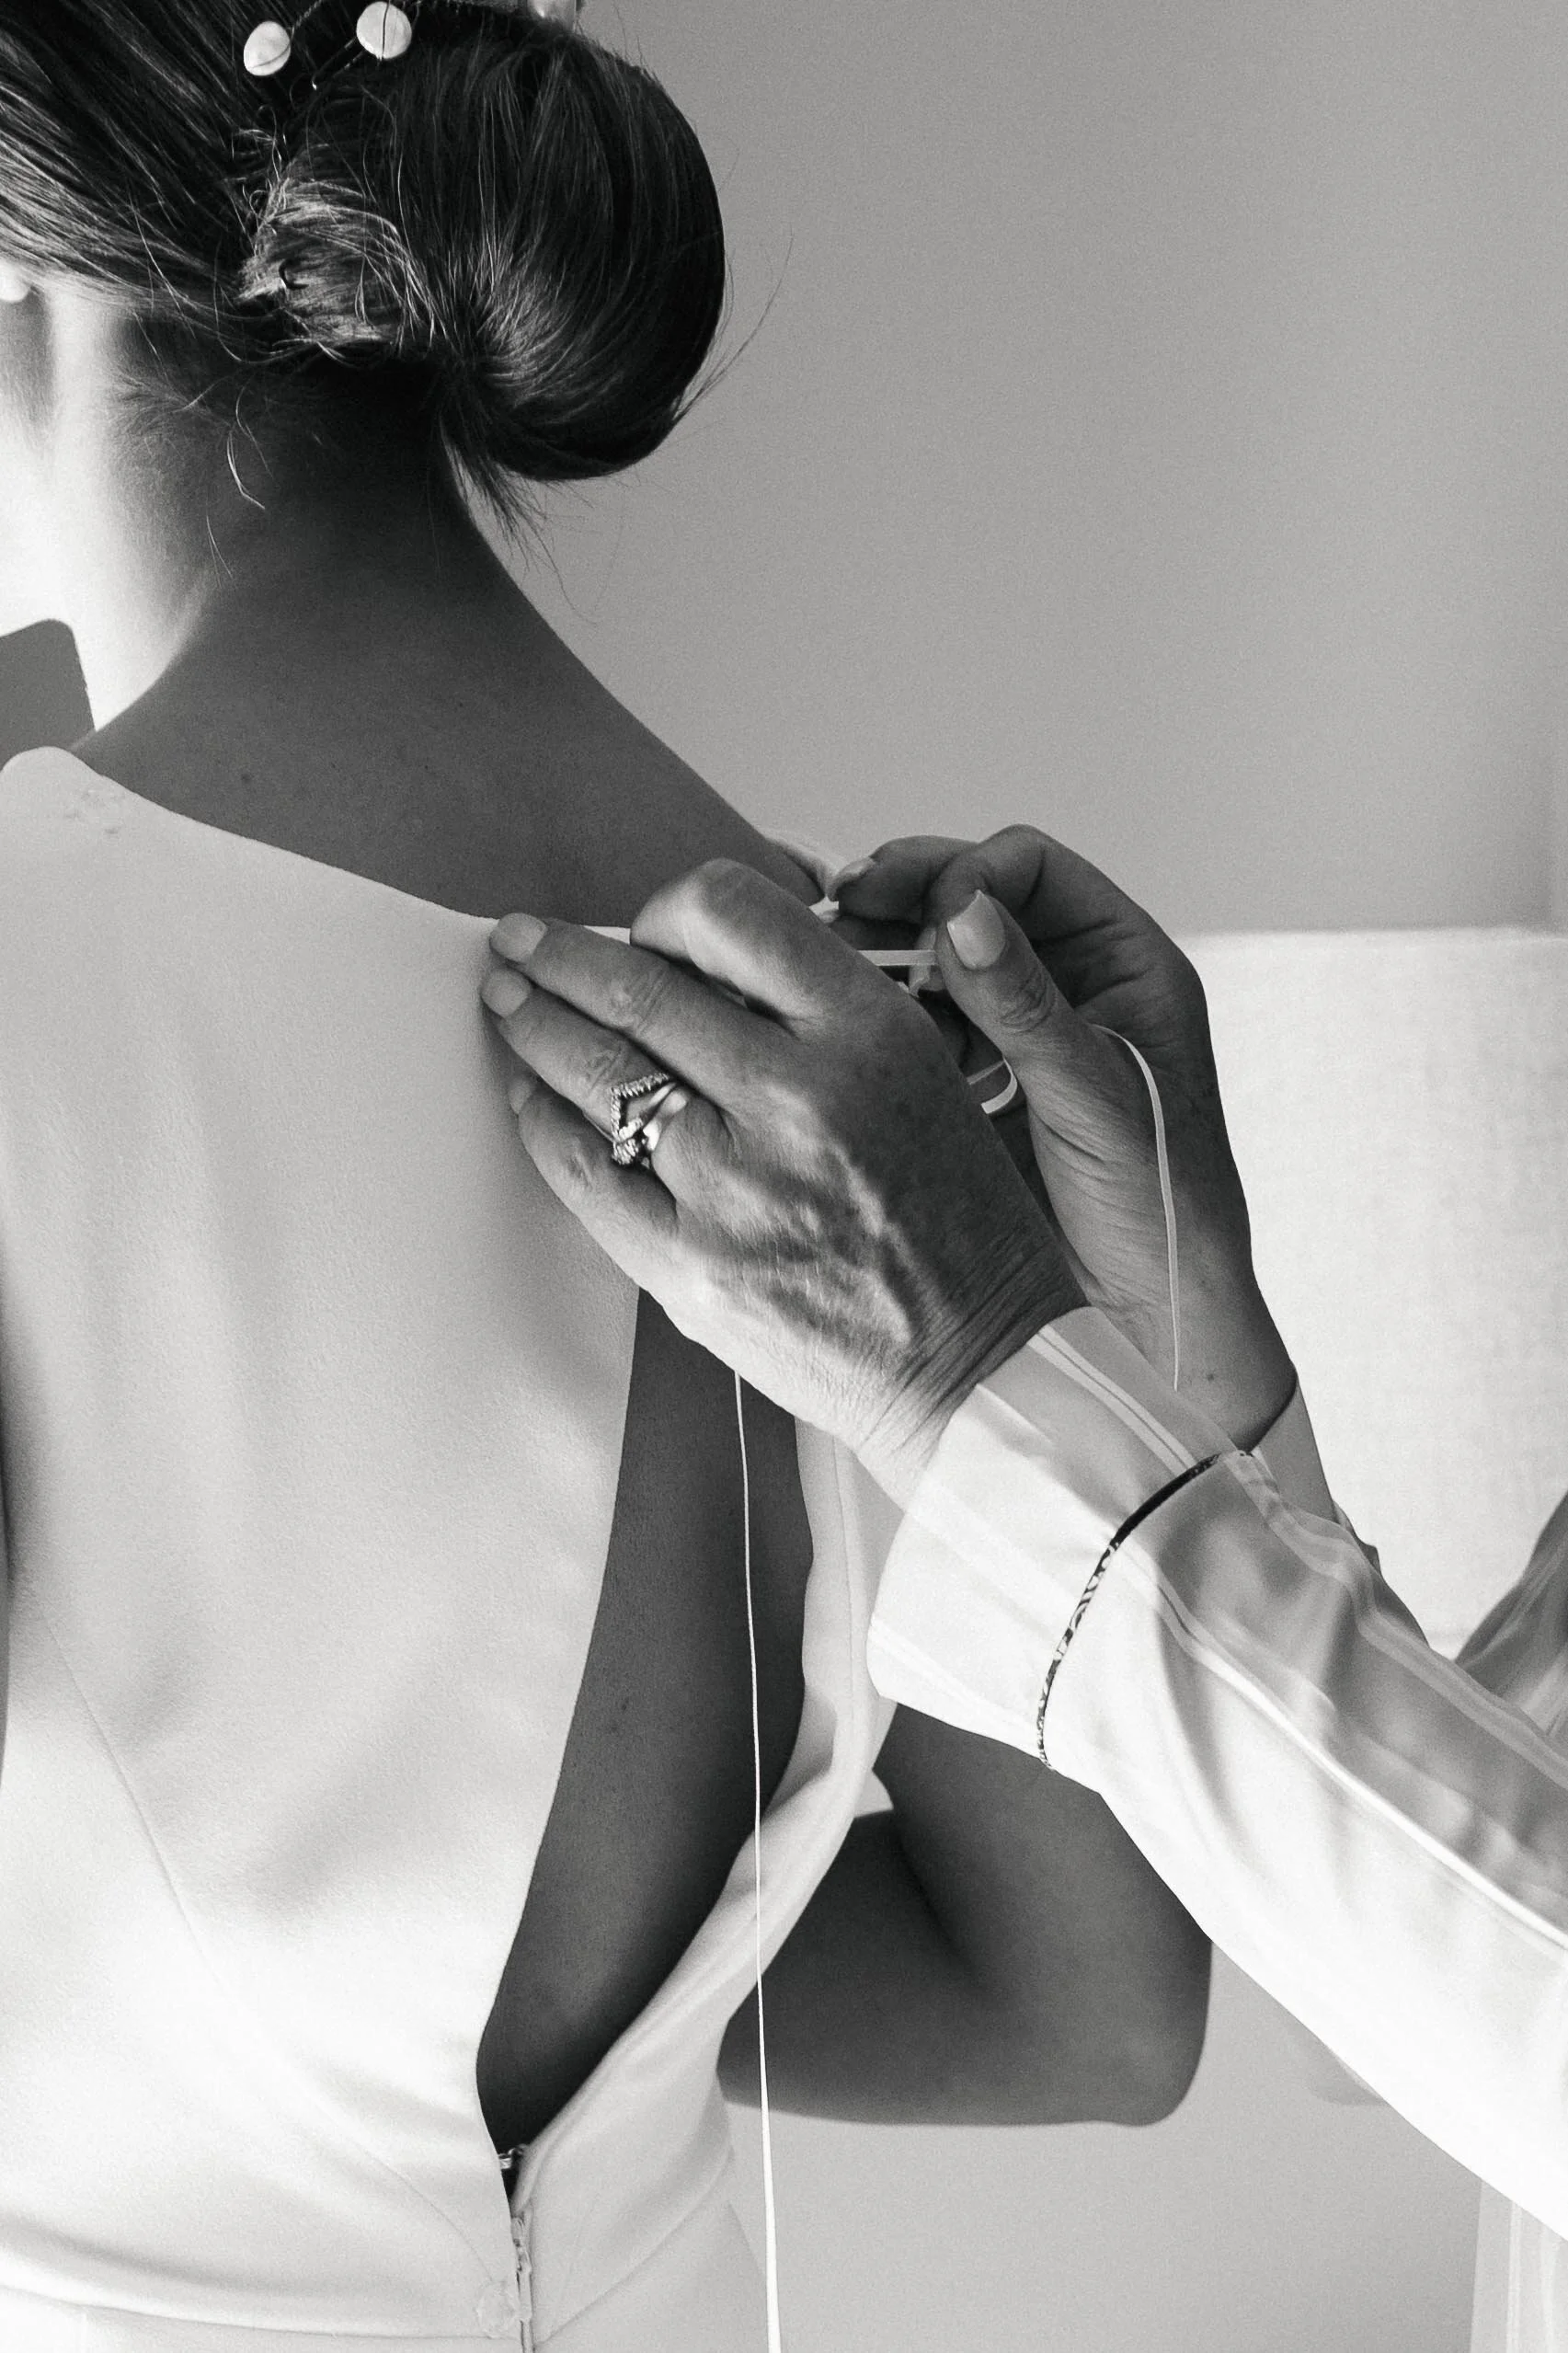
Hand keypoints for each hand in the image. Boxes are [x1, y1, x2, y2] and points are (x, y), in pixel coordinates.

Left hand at [481, 860, 1084, 1500]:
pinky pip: (585, 1171)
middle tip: (519, 943)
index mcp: (869, 1032)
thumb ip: (819, 1013)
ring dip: (533, 1025)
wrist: (978, 1363)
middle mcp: (801, 1096)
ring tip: (508, 1004)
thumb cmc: (954, 1223)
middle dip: (559, 955)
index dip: (663, 910)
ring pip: (597, 1070)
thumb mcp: (924, 1075)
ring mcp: (739, 1185)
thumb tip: (689, 967)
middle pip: (637, 987)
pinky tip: (530, 1101)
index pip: (728, 910)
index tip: (641, 931)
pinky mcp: (693, 1266)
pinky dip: (543, 1124)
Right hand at [832, 828, 1295, 1445]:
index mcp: (1123, 963)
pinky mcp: (973, 1081)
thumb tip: (965, 912)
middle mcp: (1068, 982)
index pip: (1030, 869)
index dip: (967, 874)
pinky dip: (878, 1023)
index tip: (921, 915)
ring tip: (832, 980)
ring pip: (932, 961)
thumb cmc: (1159, 1209)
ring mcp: (1015, 1030)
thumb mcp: (1094, 1100)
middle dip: (902, 903)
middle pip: (969, 901)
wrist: (1150, 1312)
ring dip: (880, 962)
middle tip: (837, 914)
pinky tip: (845, 1039)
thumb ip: (1029, 1008)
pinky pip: (917, 1026)